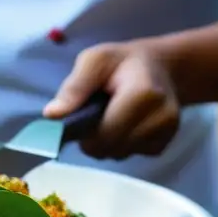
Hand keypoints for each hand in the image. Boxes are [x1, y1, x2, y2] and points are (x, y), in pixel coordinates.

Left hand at [44, 44, 180, 158]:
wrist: (160, 67)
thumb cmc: (122, 62)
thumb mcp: (94, 60)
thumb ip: (74, 87)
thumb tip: (52, 115)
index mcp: (143, 94)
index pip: (105, 134)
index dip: (86, 132)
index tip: (82, 115)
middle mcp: (161, 118)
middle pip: (111, 148)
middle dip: (94, 138)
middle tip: (93, 115)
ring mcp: (166, 134)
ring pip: (118, 155)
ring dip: (107, 142)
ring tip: (110, 116)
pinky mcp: (163, 145)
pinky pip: (130, 156)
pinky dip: (120, 145)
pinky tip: (124, 125)